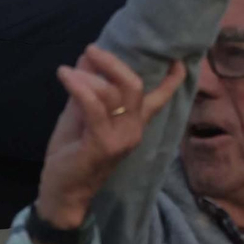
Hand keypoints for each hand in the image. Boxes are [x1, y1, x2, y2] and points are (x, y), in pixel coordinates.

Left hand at [35, 47, 185, 231]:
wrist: (64, 194)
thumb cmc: (73, 154)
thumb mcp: (80, 115)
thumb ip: (87, 89)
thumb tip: (88, 57)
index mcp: (133, 123)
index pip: (159, 99)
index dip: (171, 80)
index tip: (178, 60)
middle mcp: (134, 129)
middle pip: (134, 86)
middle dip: (113, 63)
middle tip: (92, 50)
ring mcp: (121, 138)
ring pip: (114, 93)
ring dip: (87, 76)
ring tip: (67, 71)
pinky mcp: (103, 144)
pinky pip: (94, 106)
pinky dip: (78, 86)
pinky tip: (64, 75)